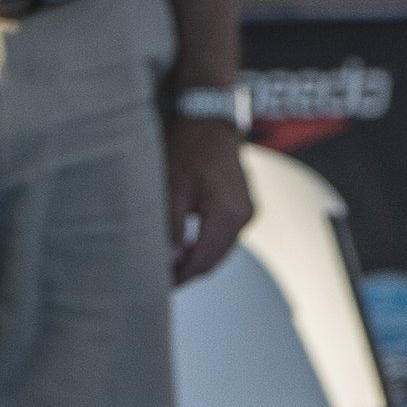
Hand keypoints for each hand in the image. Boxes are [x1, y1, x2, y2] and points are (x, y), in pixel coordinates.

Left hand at [165, 117, 252, 283]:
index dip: (181, 277)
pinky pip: (224, 235)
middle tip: (161, 281)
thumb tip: (168, 259)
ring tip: (169, 268)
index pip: (204, 260)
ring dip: (197, 260)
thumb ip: (172, 227)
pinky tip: (185, 248)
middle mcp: (243, 216)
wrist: (209, 120)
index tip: (160, 286)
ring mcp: (246, 211)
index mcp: (228, 214)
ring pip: (220, 249)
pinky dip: (205, 245)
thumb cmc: (189, 146)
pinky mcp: (242, 205)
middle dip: (188, 272)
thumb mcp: (172, 187)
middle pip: (215, 258)